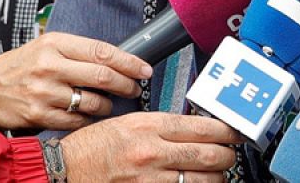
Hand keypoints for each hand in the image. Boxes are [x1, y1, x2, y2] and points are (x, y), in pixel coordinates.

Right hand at [0, 32, 150, 130]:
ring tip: (110, 104)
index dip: (129, 61)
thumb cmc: (15, 68)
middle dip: (126, 84)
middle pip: (103, 77)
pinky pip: (77, 122)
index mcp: (54, 43)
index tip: (143, 69)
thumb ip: (75, 51)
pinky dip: (88, 120)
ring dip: (108, 106)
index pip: (102, 51)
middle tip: (135, 88)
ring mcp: (44, 92)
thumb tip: (113, 59)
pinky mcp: (39, 115)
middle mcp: (50, 66)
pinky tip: (88, 116)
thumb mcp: (43, 47)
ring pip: (92, 102)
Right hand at [58, 113, 239, 181]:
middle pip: (208, 154)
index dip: (225, 131)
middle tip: (231, 154)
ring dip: (216, 177)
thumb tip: (192, 129)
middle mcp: (151, 152)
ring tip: (218, 173)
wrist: (64, 171)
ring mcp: (149, 179)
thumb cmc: (91, 147)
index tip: (234, 132)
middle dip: (227, 155)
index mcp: (146, 126)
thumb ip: (159, 126)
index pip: (199, 126)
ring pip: (201, 180)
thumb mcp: (126, 123)